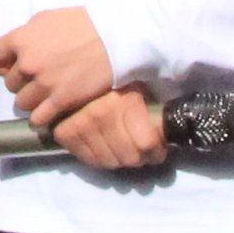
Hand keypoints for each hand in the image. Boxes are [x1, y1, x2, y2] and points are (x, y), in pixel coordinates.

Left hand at [0, 6, 120, 129]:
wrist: (113, 37)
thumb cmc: (82, 23)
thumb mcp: (45, 19)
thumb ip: (25, 35)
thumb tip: (13, 51)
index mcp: (21, 39)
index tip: (7, 67)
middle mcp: (28, 63)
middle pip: (10, 83)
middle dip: (21, 82)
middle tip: (37, 79)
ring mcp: (44, 84)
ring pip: (21, 103)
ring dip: (31, 100)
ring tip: (46, 95)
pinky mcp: (60, 101)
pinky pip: (38, 119)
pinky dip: (41, 118)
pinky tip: (49, 112)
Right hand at [53, 87, 168, 173]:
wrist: (81, 69)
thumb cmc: (118, 84)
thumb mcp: (141, 92)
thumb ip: (155, 116)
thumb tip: (167, 139)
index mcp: (126, 102)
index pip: (147, 144)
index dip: (156, 153)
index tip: (157, 152)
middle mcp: (103, 113)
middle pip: (129, 158)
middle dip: (138, 159)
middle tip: (138, 153)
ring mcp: (82, 123)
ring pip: (109, 162)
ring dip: (118, 161)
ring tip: (121, 150)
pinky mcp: (66, 132)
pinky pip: (88, 160)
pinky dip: (98, 159)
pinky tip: (103, 149)